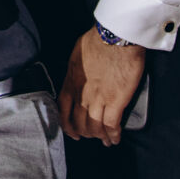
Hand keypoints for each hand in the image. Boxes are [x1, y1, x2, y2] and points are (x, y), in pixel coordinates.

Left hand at [57, 28, 145, 145]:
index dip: (67, 125)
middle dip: (85, 132)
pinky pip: (111, 124)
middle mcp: (82, 94)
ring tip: (104, 140)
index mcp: (71, 82)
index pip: (63, 110)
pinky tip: (114, 138)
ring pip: (95, 126)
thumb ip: (75, 71)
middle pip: (80, 122)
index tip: (72, 131)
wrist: (115, 37)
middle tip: (91, 136)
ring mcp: (98, 99)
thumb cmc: (97, 40)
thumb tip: (77, 76)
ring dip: (99, 136)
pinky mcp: (116, 100)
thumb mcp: (76, 55)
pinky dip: (112, 134)